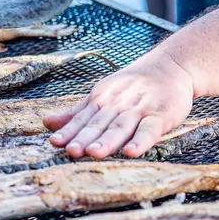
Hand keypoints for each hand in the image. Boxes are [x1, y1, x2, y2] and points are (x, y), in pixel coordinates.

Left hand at [44, 52, 194, 158]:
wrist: (171, 66)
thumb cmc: (133, 86)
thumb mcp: (102, 94)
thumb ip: (77, 113)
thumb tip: (47, 123)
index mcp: (102, 100)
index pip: (82, 119)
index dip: (69, 131)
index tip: (54, 142)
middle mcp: (118, 105)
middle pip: (99, 124)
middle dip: (84, 138)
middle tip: (70, 151)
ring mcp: (139, 110)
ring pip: (120, 126)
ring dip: (107, 140)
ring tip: (93, 153)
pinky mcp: (160, 115)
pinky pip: (149, 129)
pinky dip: (140, 140)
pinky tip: (131, 151)